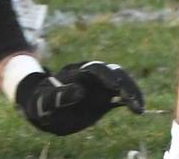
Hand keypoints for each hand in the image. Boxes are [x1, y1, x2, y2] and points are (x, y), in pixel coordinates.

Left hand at [15, 61, 144, 135]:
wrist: (43, 108)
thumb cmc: (40, 103)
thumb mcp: (43, 102)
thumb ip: (58, 96)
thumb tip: (79, 90)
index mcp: (75, 72)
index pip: (93, 68)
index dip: (105, 75)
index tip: (114, 86)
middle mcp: (90, 76)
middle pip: (111, 72)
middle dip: (123, 83)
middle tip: (131, 98)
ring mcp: (98, 86)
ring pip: (120, 82)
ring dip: (131, 91)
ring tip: (138, 108)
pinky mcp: (104, 98)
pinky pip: (120, 96)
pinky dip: (130, 100)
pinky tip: (138, 110)